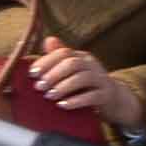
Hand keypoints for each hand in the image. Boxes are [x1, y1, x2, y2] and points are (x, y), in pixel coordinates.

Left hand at [20, 37, 139, 134]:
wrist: (113, 100)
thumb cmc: (85, 85)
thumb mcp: (72, 71)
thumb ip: (59, 58)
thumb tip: (48, 39)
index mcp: (82, 57)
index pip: (64, 53)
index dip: (46, 61)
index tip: (32, 73)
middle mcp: (92, 65)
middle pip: (73, 63)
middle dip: (53, 74)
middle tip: (39, 87)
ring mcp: (101, 79)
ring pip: (82, 78)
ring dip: (63, 87)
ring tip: (49, 96)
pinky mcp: (106, 95)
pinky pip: (92, 96)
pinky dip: (76, 100)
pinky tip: (63, 105)